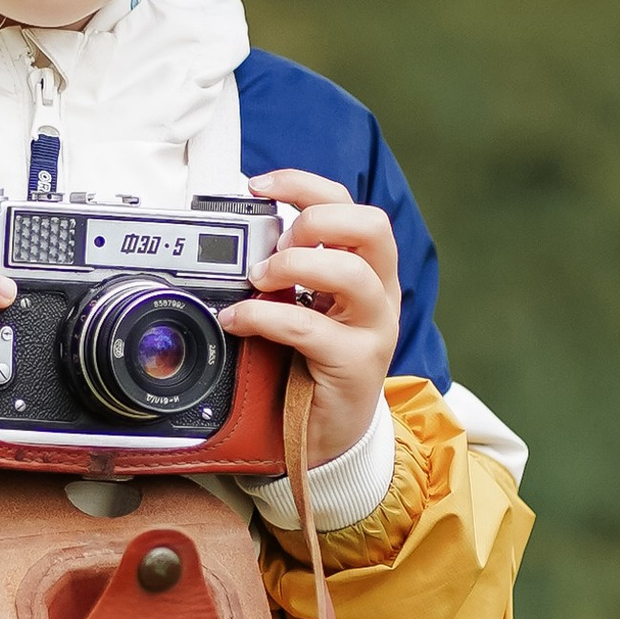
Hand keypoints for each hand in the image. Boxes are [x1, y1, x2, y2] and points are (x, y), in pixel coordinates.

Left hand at [223, 165, 401, 466]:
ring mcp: (375, 328)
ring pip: (351, 272)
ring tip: (257, 282)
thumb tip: (241, 244)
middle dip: (315, 222)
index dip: (305, 185)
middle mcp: (381, 292)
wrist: (331, 434)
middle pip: (371, 226)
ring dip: (294, 266)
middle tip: (274, 247)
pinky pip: (310, 327)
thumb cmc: (314, 365)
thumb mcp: (305, 307)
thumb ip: (288, 275)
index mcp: (368, 269)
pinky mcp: (357, 363)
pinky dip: (264, 317)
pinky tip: (239, 322)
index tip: (259, 184)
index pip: (349, 206)